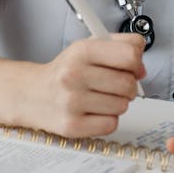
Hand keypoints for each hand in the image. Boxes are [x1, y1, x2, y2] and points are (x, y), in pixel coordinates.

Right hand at [28, 34, 145, 138]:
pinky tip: (94, 111)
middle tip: (114, 85)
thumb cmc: (65, 71)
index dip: (136, 63)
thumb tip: (141, 67)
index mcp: (81, 51)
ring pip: (122, 106)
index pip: (129, 55)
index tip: (131, 66)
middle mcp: (74, 75)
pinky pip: (111, 124)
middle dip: (128, 86)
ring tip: (99, 97)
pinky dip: (107, 119)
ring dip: (117, 103)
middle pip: (129, 84)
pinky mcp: (72, 126)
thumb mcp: (88, 47)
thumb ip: (121, 46)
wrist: (31, 94)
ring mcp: (72, 102)